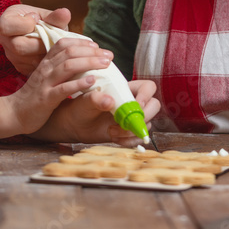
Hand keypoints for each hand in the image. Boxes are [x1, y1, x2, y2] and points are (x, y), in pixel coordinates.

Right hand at [0, 4, 71, 74]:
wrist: (41, 32)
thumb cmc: (42, 20)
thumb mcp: (48, 16)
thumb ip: (55, 16)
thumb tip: (65, 14)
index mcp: (6, 22)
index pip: (7, 26)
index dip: (24, 24)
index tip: (37, 19)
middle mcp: (5, 40)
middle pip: (18, 46)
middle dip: (39, 43)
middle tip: (51, 38)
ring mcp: (11, 56)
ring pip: (27, 60)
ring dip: (44, 54)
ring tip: (53, 45)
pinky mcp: (20, 67)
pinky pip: (33, 68)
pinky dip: (45, 62)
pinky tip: (52, 54)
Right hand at [6, 37, 111, 134]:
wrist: (14, 113)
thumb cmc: (35, 95)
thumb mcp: (46, 77)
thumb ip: (60, 68)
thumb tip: (82, 62)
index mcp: (46, 62)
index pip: (64, 44)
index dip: (82, 42)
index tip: (97, 46)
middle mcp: (46, 69)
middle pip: (70, 52)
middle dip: (91, 52)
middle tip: (109, 55)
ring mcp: (45, 83)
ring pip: (68, 66)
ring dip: (89, 63)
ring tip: (105, 64)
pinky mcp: (46, 98)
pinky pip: (63, 88)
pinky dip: (78, 83)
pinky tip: (92, 82)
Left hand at [34, 79, 160, 144]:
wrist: (75, 124)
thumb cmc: (80, 106)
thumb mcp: (85, 100)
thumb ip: (96, 98)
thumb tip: (109, 101)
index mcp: (126, 89)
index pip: (148, 87)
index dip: (147, 95)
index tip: (136, 104)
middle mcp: (132, 102)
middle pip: (154, 106)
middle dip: (144, 116)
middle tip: (126, 122)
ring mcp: (132, 118)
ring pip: (147, 124)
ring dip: (133, 131)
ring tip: (112, 132)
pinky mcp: (128, 132)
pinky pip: (138, 138)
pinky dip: (129, 141)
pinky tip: (114, 138)